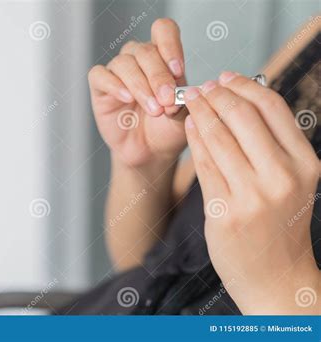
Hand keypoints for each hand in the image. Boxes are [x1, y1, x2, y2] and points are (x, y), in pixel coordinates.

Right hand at [88, 18, 186, 167]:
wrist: (149, 152)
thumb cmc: (167, 129)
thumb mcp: (183, 115)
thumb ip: (181, 99)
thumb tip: (177, 90)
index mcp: (162, 56)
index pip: (163, 31)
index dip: (170, 45)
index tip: (178, 71)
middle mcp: (139, 59)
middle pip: (146, 51)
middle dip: (159, 77)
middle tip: (167, 100)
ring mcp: (118, 71)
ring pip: (125, 63)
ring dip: (140, 86)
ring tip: (153, 109)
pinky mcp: (100, 86)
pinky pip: (100, 75)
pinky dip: (114, 85)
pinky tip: (127, 99)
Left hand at [184, 71, 319, 313]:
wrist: (274, 278)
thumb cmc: (280, 227)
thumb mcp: (291, 183)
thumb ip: (272, 146)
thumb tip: (237, 102)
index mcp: (305, 164)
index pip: (272, 107)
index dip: (243, 85)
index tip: (224, 77)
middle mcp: (282, 177)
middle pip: (241, 115)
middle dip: (215, 94)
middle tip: (199, 87)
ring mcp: (252, 196)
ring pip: (218, 136)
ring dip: (199, 112)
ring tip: (189, 101)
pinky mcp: (223, 212)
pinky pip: (203, 163)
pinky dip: (194, 138)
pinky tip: (189, 126)